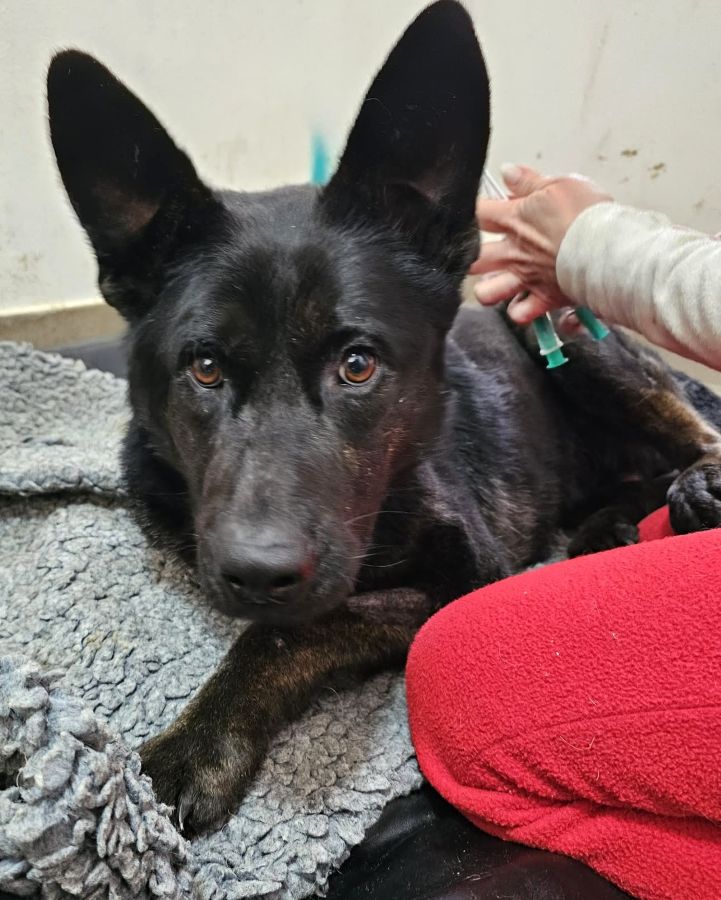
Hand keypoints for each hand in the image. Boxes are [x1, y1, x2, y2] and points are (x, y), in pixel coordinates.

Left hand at [471, 164, 611, 323]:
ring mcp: (526, 278)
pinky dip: (520, 312)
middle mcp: (514, 253)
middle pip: (472, 259)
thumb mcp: (560, 185)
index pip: (477, 213)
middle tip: (480, 254)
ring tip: (497, 283)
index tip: (478, 210)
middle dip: (469, 258)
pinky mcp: (543, 299)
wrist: (608, 247)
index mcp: (514, 220)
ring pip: (487, 293)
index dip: (471, 211)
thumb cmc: (587, 214)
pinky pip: (520, 315)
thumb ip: (529, 181)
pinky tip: (524, 303)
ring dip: (488, 290)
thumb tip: (507, 172)